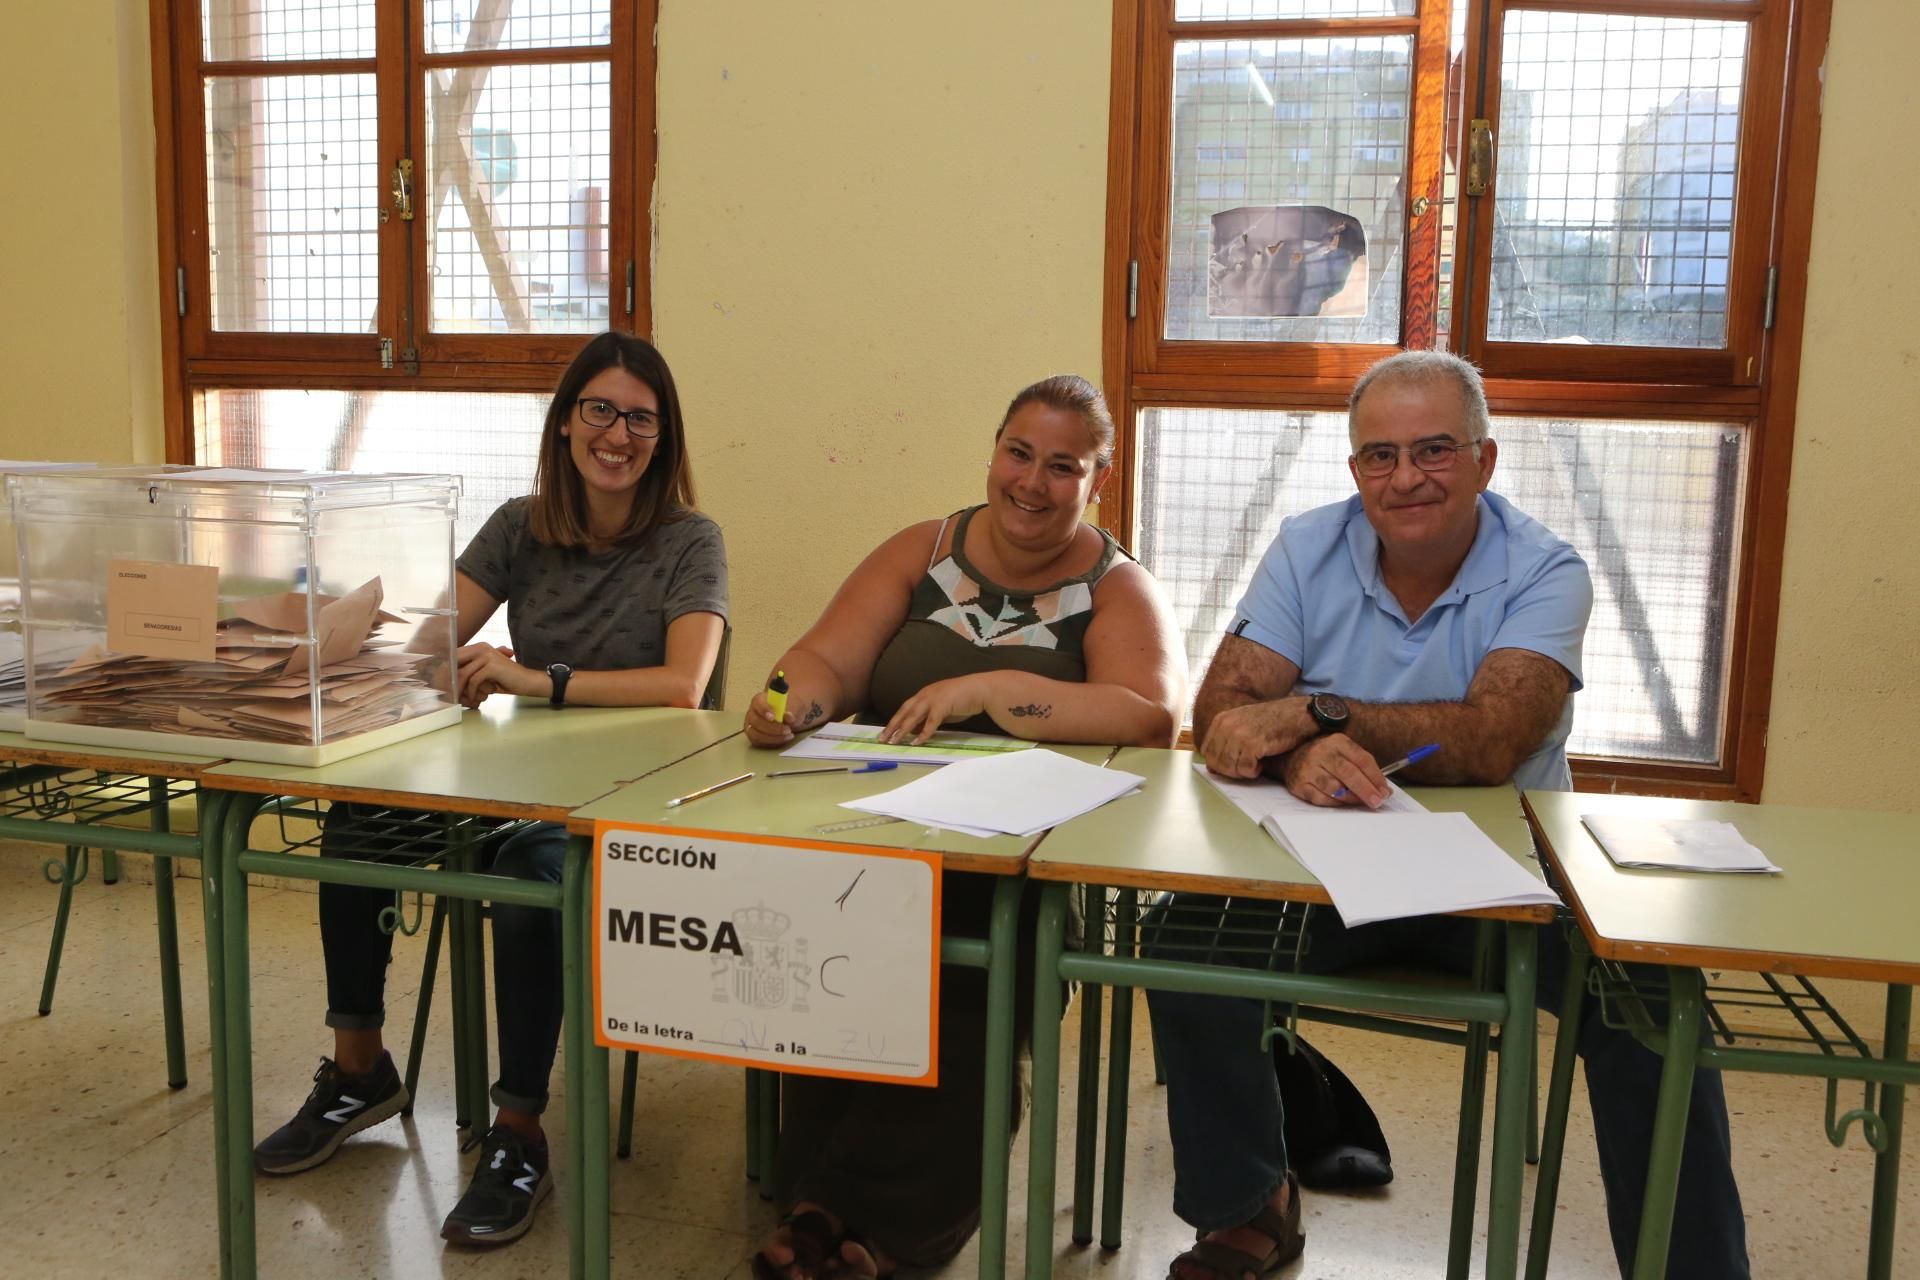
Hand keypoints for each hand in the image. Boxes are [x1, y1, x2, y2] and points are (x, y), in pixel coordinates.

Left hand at [453, 643, 538, 707]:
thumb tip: (451, 679)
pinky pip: (474, 680)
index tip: (443, 684)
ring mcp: (486, 656)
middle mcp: (481, 648)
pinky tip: (475, 699)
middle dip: (449, 679)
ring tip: (461, 700)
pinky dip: (472, 692)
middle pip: (455, 663)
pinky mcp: (491, 666)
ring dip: (461, 689)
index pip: (455, 656)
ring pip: (463, 673)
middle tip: (448, 693)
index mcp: (479, 647)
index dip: (446, 670)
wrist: (527, 681)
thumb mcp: (486, 672)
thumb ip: (471, 670)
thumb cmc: (506, 679)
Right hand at [743, 688, 795, 747]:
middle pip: (755, 721)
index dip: (764, 710)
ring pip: (756, 735)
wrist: (785, 716)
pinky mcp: (754, 737)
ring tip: (789, 735)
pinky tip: (784, 739)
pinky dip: (773, 742)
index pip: (757, 703)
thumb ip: (789, 713)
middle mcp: (752, 713)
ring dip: (773, 737)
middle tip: (787, 729)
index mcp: (759, 701)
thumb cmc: (786, 710)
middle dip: (772, 728)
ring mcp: (751, 726)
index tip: (773, 717)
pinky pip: (760, 743)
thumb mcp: (792, 709)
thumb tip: (788, 716)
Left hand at [881, 673, 997, 744]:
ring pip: (913, 716)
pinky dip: (923, 733)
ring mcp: (934, 699)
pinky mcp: (943, 706)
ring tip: (894, 742)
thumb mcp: (942, 708)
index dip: (895, 720)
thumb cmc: (963, 698)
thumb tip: (918, 730)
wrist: (980, 689)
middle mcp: (926, 695)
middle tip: (882, 739)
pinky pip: (930, 722)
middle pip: (904, 711)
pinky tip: (917, 742)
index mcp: (925, 694)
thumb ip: (930, 717)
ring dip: (902, 730)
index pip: (905, 708)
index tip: (886, 731)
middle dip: (892, 726)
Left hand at [1199, 698, 1312, 778]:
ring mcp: (1239, 734)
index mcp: (1221, 720)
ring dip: (1243, 772)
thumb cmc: (1273, 722)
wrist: (1298, 714)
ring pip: (1229, 768)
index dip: (1219, 763)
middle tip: (1247, 767)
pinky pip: (1245, 769)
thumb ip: (1226, 744)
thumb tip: (1212, 769)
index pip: (1206, 751)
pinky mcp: (1253, 744)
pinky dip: (1254, 771)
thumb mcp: (1244, 727)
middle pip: (1215, 762)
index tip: (1235, 764)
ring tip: (1256, 763)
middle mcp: (1226, 726)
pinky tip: (1262, 762)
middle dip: (1230, 770)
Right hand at [1281, 733, 1389, 807]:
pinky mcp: (1299, 785)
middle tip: (1377, 802)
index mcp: (1337, 741)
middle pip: (1348, 773)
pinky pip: (1321, 799)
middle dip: (1366, 790)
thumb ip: (1362, 766)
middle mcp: (1320, 752)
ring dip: (1352, 798)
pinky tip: (1343, 803)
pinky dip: (1336, 803)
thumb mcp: (1343, 751)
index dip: (1376, 777)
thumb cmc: (1325, 756)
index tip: (1385, 791)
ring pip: (1335, 788)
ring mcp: (1307, 769)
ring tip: (1361, 802)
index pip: (1362, 759)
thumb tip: (1383, 789)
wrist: (1290, 756)